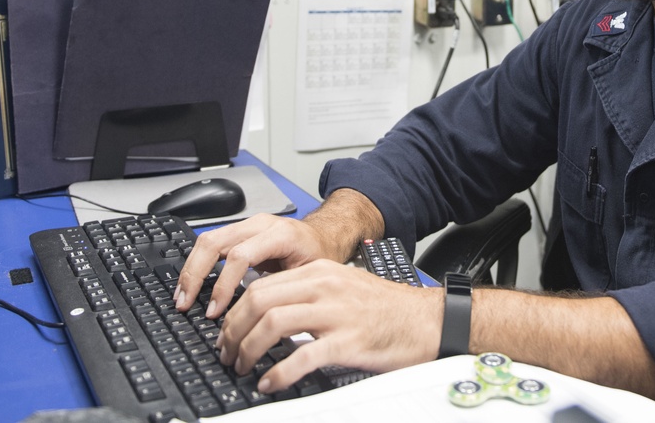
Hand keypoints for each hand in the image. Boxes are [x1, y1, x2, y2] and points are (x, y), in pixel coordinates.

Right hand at [175, 213, 327, 317]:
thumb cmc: (320, 257)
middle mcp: (260, 225)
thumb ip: (284, 293)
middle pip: (216, 242)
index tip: (215, 311)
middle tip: (186, 303)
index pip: (241, 256)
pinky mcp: (240, 231)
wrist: (325, 236)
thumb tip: (258, 322)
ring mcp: (248, 225)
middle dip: (196, 275)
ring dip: (190, 270)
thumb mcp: (310, 277)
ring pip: (208, 240)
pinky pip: (212, 242)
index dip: (223, 285)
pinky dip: (197, 264)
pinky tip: (191, 284)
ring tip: (183, 296)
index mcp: (280, 235)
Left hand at [215, 259, 443, 392]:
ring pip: (273, 323)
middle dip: (233, 330)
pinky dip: (278, 372)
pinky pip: (302, 356)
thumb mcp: (344, 287)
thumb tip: (270, 314)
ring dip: (248, 349)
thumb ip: (309, 295)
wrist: (427, 320)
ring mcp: (336, 313)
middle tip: (227, 352)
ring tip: (242, 367)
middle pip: (259, 301)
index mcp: (320, 272)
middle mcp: (325, 287)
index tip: (226, 332)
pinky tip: (269, 382)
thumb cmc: (388, 310)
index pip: (261, 285)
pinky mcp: (348, 341)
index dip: (235, 312)